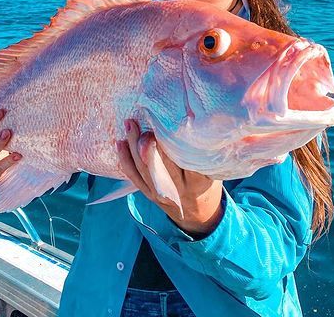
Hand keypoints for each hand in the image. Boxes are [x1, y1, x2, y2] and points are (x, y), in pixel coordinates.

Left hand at [117, 119, 223, 236]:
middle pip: (161, 163)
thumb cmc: (208, 183)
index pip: (186, 159)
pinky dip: (125, 160)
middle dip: (151, 141)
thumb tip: (196, 120)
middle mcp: (177, 189)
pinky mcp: (148, 194)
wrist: (200, 214)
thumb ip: (204, 152)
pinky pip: (134, 177)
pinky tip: (120, 143)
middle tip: (145, 119)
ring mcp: (160, 194)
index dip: (176, 140)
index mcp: (197, 182)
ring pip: (144, 168)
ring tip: (130, 124)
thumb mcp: (213, 170)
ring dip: (134, 145)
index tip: (170, 121)